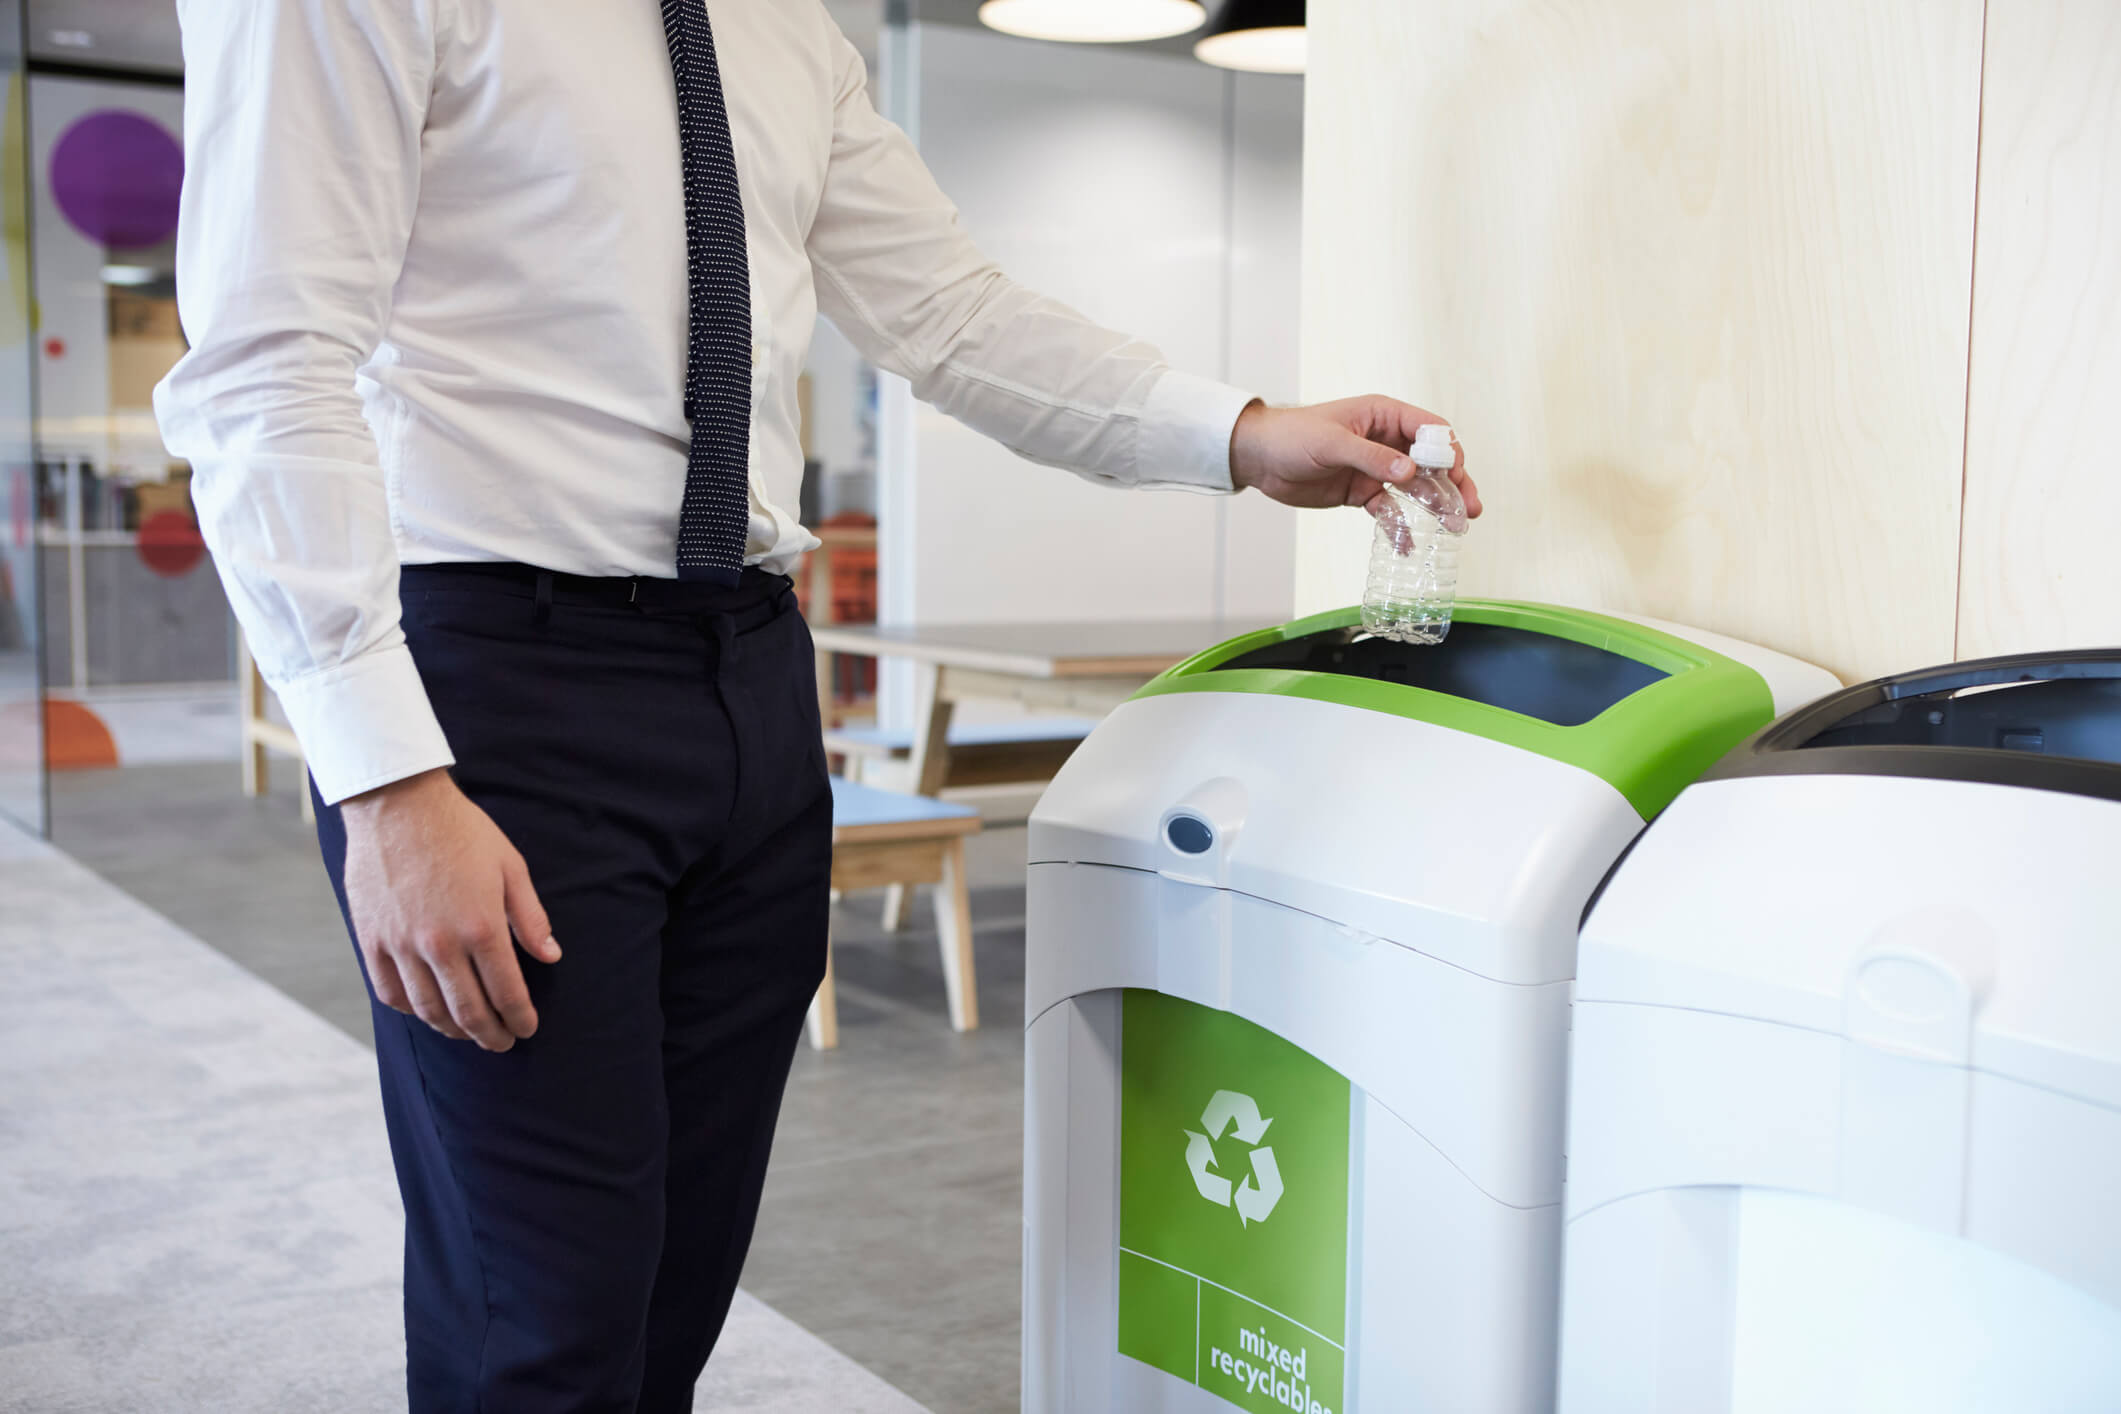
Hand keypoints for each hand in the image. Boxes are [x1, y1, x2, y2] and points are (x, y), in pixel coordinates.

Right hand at [340, 768, 559, 1051]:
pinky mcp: (371, 940)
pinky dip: (411, 1010)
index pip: (507, 991)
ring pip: (428, 1009)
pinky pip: (390, 992)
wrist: (397, 805)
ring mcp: (401, 944)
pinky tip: (427, 1011)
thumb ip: (530, 917)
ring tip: (468, 1033)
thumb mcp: (510, 866)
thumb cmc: (462, 832)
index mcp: (482, 926)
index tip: (527, 1029)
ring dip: (452, 1029)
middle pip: (468, 1011)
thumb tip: (551, 956)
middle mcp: (440, 943)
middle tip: (502, 1043)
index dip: (520, 1018)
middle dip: (490, 1034)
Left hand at [1229, 396, 1482, 519]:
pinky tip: (1407, 546)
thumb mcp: (1331, 443)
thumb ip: (1371, 457)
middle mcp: (1385, 440)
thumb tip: (1410, 471)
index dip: (1447, 450)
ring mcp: (1375, 468)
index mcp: (1382, 416)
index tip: (1456, 474)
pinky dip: (1399, 526)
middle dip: (1453, 483)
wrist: (1258, 458)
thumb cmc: (1291, 436)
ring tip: (1455, 527)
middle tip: (1470, 508)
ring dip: (1435, 505)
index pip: (1428, 429)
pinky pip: (1388, 510)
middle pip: (1431, 461)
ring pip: (1416, 487)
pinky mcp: (1361, 492)